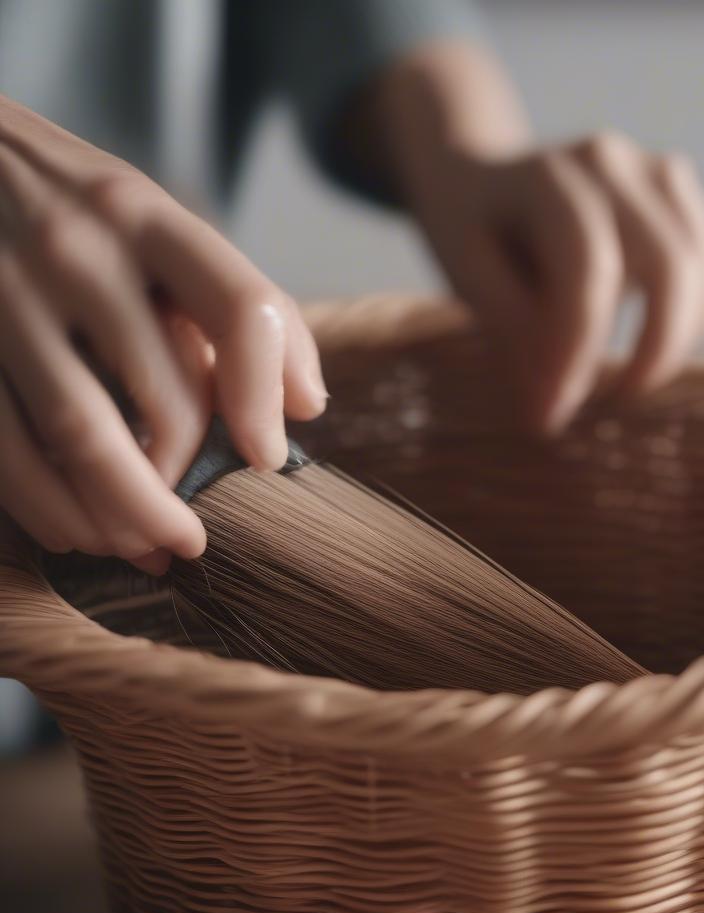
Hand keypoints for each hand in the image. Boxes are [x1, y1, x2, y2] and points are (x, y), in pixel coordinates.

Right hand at [0, 96, 325, 571]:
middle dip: (185, 483)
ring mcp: (5, 294)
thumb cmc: (70, 207)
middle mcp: (79, 250)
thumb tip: (308, 406)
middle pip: (164, 399)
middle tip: (194, 531)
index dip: (263, 398)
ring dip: (126, 514)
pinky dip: (49, 508)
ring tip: (151, 548)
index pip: (242, 310)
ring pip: (83, 437)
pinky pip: (7, 448)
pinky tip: (81, 533)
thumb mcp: (157, 223)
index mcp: (147, 217)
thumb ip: (238, 304)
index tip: (265, 457)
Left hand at [352, 42, 703, 432]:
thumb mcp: (469, 283)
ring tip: (625, 379)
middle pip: (667, 265)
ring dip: (675, 341)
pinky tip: (646, 345)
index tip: (556, 411)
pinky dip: (690, 319)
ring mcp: (651, 166)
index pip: (586, 268)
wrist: (482, 176)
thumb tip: (550, 415)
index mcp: (544, 175)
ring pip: (697, 269)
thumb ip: (512, 339)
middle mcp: (608, 159)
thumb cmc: (473, 237)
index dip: (580, 349)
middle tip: (612, 401)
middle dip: (652, 351)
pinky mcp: (677, 187)